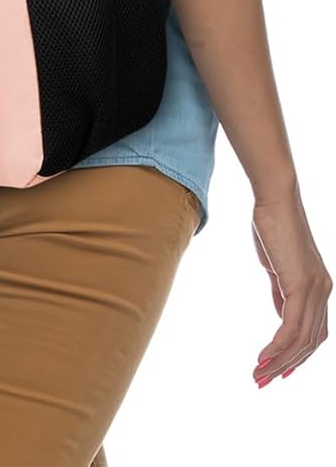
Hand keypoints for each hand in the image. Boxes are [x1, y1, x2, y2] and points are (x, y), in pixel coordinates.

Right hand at [251, 181, 331, 385]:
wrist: (275, 198)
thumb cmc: (273, 224)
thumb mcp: (278, 265)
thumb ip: (282, 290)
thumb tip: (282, 314)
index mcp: (319, 286)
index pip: (314, 332)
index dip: (299, 356)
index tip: (278, 371)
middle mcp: (323, 291)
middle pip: (310, 342)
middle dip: (286, 366)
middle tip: (262, 381)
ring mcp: (315, 289)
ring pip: (301, 340)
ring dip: (279, 362)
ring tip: (258, 375)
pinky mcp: (301, 285)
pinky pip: (290, 328)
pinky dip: (277, 347)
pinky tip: (262, 357)